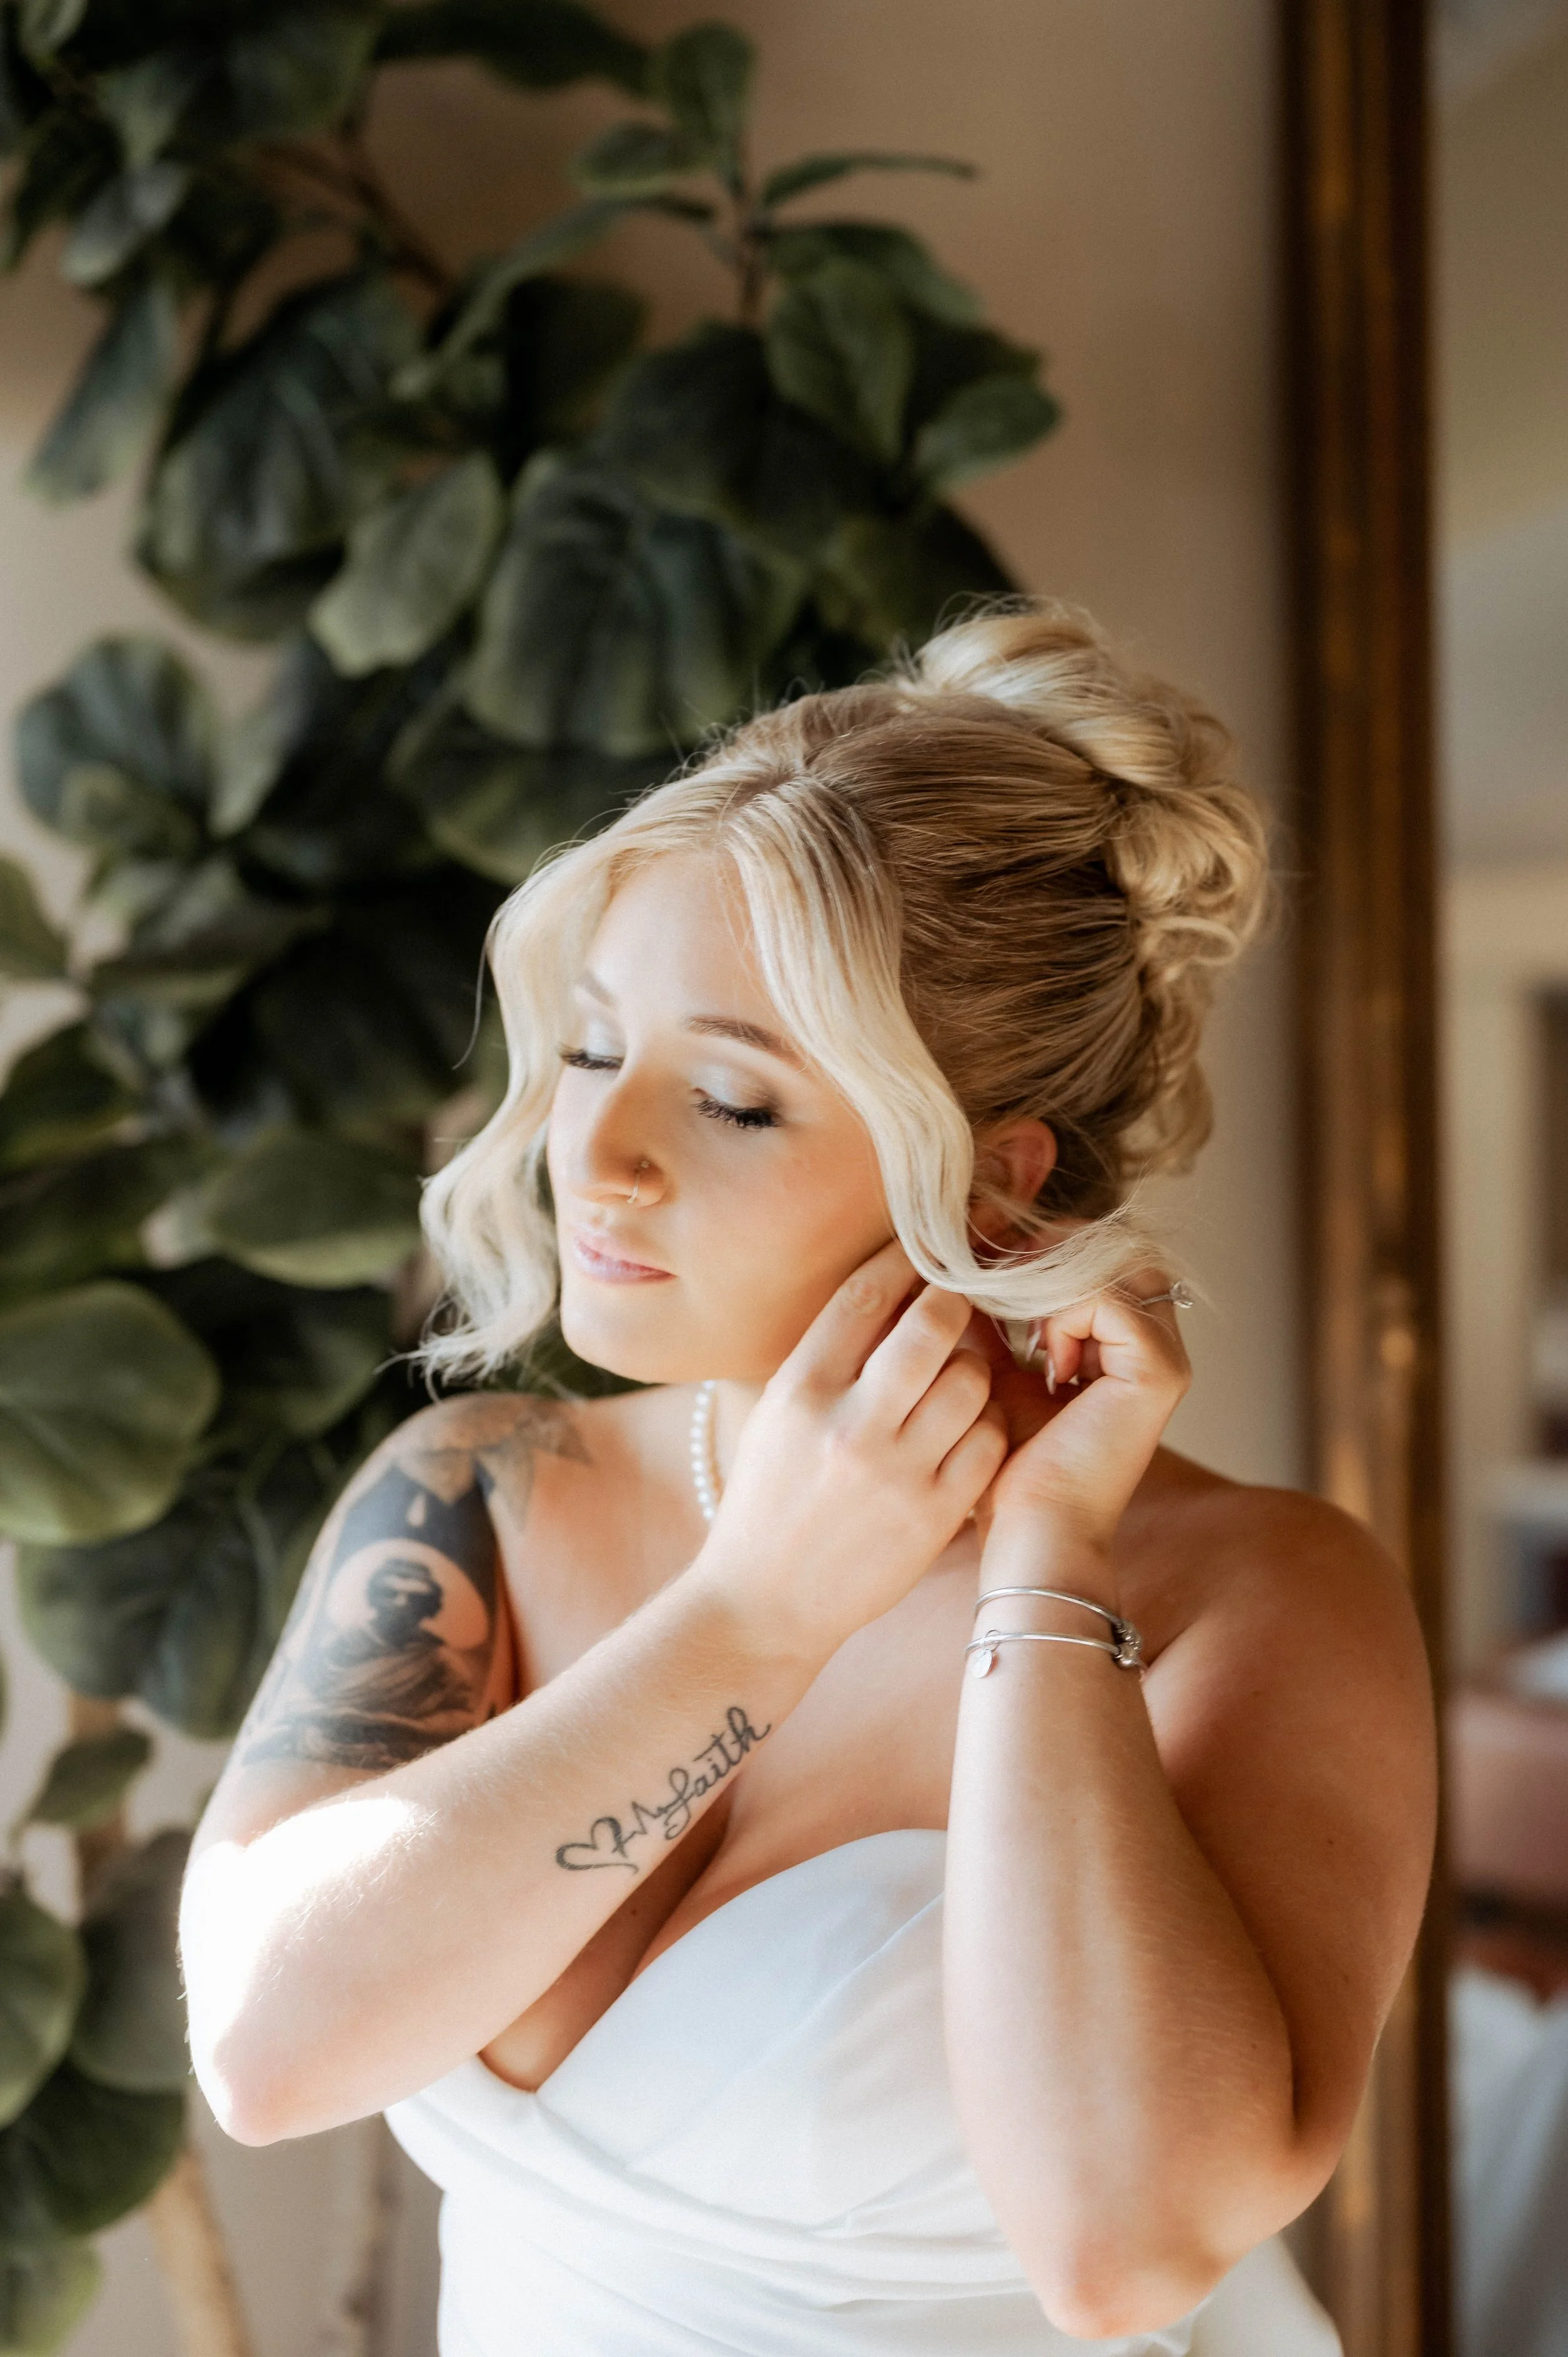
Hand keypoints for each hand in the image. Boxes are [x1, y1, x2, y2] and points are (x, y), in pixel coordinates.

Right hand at [693, 1240, 1008, 1660]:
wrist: (764, 1603)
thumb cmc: (768, 1498)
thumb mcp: (776, 1414)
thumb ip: (828, 1356)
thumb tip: (888, 1289)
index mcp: (800, 1390)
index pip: (866, 1295)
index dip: (905, 1256)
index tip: (927, 1240)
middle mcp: (849, 1425)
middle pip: (933, 1324)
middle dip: (956, 1300)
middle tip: (962, 1298)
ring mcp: (897, 1471)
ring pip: (973, 1379)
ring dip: (975, 1365)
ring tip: (961, 1374)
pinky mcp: (935, 1514)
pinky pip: (989, 1440)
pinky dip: (987, 1423)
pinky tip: (969, 1427)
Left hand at [968, 1268, 1191, 1563]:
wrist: (1030, 1528)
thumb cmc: (1013, 1464)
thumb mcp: (998, 1371)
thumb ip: (995, 1319)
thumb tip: (964, 1267)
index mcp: (1129, 1345)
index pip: (1104, 1256)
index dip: (1050, 1248)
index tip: (993, 1271)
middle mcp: (1160, 1346)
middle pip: (1119, 1250)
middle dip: (1053, 1253)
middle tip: (1002, 1280)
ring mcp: (1167, 1358)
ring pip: (1115, 1265)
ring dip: (1055, 1280)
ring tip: (1019, 1323)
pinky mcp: (1159, 1372)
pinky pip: (1110, 1300)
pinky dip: (1065, 1314)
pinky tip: (1044, 1358)